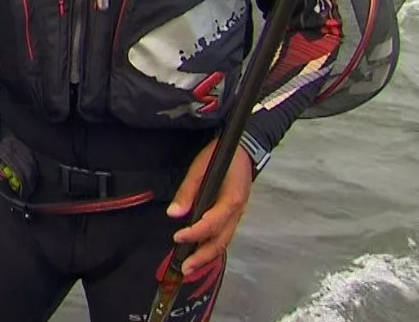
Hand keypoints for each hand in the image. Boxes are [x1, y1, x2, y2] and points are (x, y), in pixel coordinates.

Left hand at [167, 140, 253, 278]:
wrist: (245, 150)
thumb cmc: (221, 156)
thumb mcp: (200, 167)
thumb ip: (188, 191)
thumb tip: (174, 213)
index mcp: (232, 200)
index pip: (212, 223)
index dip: (194, 233)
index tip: (177, 238)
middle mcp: (238, 212)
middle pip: (221, 241)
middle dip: (202, 257)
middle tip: (184, 269)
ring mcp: (238, 215)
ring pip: (224, 242)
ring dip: (207, 257)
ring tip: (190, 268)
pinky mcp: (234, 216)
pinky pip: (224, 236)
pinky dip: (213, 247)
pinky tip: (201, 254)